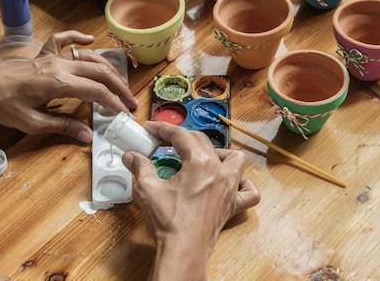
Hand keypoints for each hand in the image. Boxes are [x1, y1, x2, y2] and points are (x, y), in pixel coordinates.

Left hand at [0, 30, 137, 141]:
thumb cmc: (3, 107)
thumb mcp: (34, 123)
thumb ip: (63, 126)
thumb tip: (88, 136)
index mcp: (59, 83)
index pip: (97, 92)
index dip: (115, 103)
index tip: (125, 114)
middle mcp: (60, 67)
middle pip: (100, 73)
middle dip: (119, 88)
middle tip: (130, 102)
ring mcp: (52, 58)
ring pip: (89, 58)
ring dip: (108, 69)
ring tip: (119, 84)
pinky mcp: (43, 55)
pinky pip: (63, 41)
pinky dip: (77, 38)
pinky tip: (89, 40)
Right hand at [122, 121, 259, 280]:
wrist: (182, 251)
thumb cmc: (169, 223)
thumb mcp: (148, 189)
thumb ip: (140, 168)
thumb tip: (132, 156)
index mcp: (200, 163)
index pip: (181, 136)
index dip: (163, 129)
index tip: (151, 129)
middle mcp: (219, 172)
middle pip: (203, 142)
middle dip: (183, 138)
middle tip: (165, 142)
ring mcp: (229, 189)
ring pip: (235, 160)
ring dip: (220, 154)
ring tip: (201, 157)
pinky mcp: (232, 205)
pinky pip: (248, 192)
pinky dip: (243, 184)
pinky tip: (231, 183)